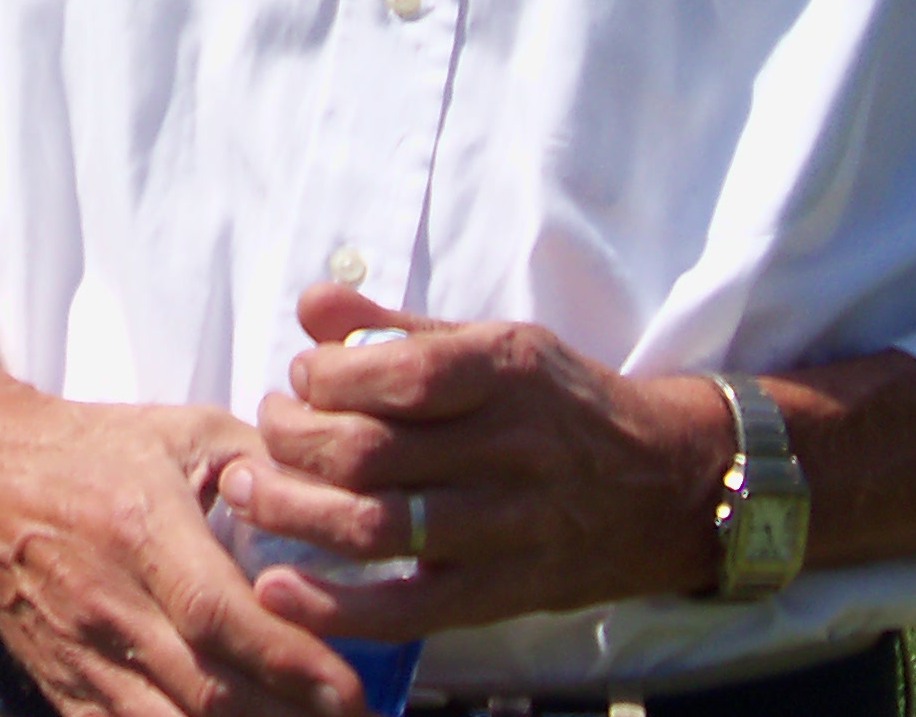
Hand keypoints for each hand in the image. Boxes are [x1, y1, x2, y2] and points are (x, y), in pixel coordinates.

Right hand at [0, 272, 369, 716]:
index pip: (221, 616)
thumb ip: (259, 463)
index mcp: (139, 531)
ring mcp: (82, 658)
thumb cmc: (87, 449)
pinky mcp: (64, 690)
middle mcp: (109, 605)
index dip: (290, 663)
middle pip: (208, 692)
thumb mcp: (179, 431)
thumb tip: (335, 498)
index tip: (353, 691)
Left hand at [225, 284, 725, 639]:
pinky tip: (278, 588)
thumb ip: (396, 327)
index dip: (325, 378)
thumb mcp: (493, 342)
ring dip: (292, 512)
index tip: (300, 380)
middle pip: (370, 453)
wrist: (668, 486)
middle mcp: (508, 450)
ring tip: (247, 491)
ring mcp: (506, 530)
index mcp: (505, 372)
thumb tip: (310, 306)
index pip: (397, 374)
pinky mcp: (501, 594)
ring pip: (376, 528)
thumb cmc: (559, 403)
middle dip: (292, 441)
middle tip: (263, 433)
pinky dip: (335, 606)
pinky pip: (408, 610)